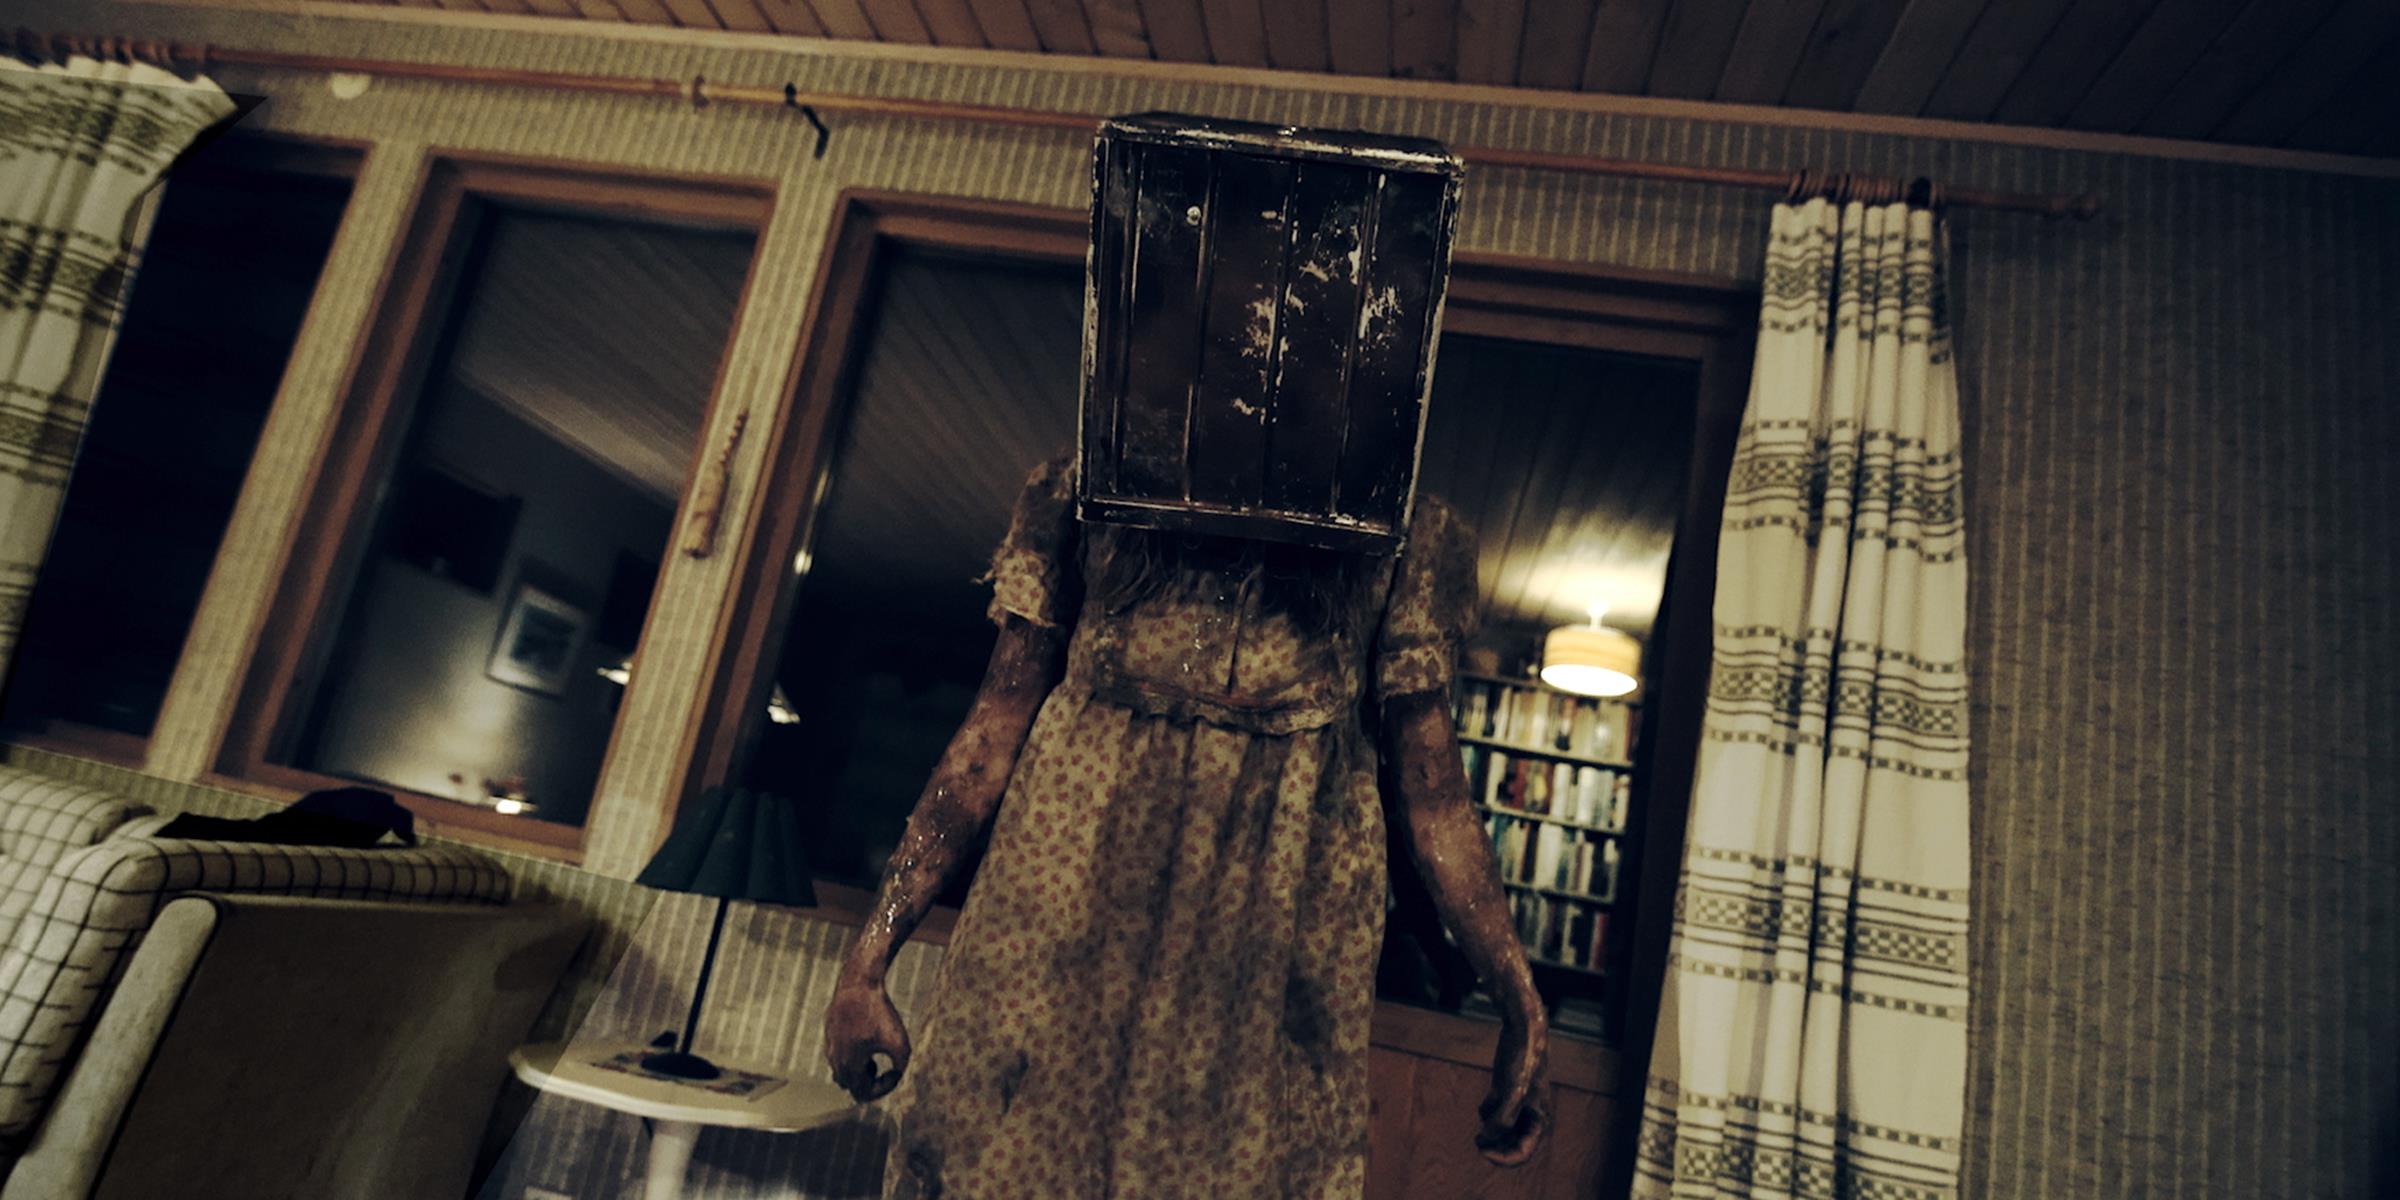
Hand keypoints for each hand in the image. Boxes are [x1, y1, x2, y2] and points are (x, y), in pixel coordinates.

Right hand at [823, 980, 911, 1100]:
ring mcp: (829, 1045)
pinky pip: (836, 1052)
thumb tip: (895, 1074)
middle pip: (849, 1086)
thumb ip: (900, 1067)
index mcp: (849, 1066)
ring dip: (858, 1069)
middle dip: (867, 1081)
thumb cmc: (880, 1014)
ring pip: (840, 1070)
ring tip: (872, 1054)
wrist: (858, 984)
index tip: (894, 1071)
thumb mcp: (900, 1043)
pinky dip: (851, 1053)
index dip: (882, 1089)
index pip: (862, 1095)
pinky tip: (864, 1039)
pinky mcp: (828, 1031)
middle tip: (881, 1066)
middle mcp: (834, 1059)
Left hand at [1475, 1015, 1549, 1165]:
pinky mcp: (1506, 1093)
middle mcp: (1530, 1117)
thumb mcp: (1512, 1092)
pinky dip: (1487, 1110)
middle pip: (1511, 1144)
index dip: (1503, 1158)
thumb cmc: (1523, 1062)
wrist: (1522, 1033)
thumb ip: (1501, 1119)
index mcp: (1539, 1121)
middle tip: (1477, 1141)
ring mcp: (1518, 1105)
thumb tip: (1485, 1139)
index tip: (1484, 1151)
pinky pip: (1493, 1112)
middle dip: (1494, 1145)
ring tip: (1487, 1113)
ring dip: (1490, 1128)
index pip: (1522, 1153)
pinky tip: (1489, 1098)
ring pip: (1501, 1129)